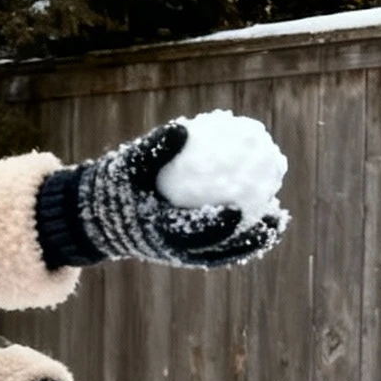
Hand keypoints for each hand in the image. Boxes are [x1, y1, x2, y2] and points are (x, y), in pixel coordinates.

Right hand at [77, 122, 283, 268]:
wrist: (103, 214)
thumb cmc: (117, 184)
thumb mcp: (128, 163)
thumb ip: (153, 148)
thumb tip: (183, 127)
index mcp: (156, 233)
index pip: (190, 234)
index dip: (215, 226)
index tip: (237, 208)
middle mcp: (173, 250)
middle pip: (216, 251)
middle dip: (245, 240)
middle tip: (270, 219)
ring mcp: (183, 252)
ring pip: (223, 251)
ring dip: (251, 240)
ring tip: (277, 219)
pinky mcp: (189, 248)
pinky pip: (220, 242)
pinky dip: (242, 232)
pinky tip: (263, 212)